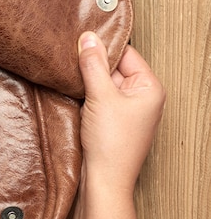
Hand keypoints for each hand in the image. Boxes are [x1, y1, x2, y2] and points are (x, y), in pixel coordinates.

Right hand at [77, 31, 165, 193]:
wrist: (104, 180)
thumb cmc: (112, 144)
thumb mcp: (101, 96)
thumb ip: (93, 64)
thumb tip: (88, 38)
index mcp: (149, 87)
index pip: (126, 53)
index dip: (103, 46)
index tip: (81, 38)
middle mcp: (141, 96)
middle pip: (114, 67)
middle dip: (92, 63)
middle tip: (70, 55)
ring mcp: (126, 109)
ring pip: (103, 82)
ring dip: (87, 79)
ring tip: (69, 74)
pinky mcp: (111, 119)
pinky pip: (98, 96)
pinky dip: (85, 92)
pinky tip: (72, 91)